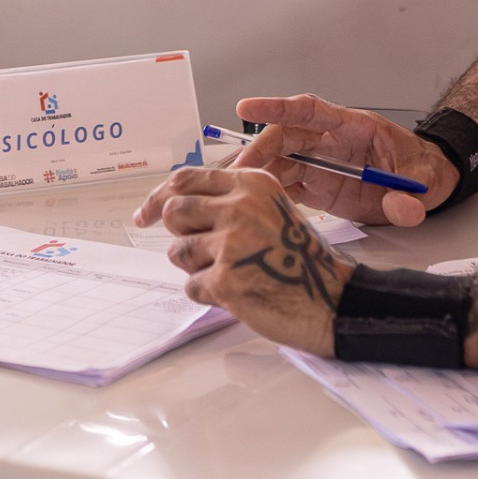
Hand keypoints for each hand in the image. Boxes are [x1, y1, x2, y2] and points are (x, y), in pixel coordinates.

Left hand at [133, 167, 353, 355]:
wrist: (332, 299)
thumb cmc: (300, 259)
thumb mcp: (270, 210)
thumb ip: (229, 202)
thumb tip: (174, 208)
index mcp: (251, 183)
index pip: (186, 179)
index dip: (158, 198)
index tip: (144, 215)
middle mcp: (240, 205)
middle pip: (174, 211)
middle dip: (180, 234)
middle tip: (198, 252)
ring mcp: (232, 242)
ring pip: (178, 251)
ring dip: (195, 267)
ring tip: (228, 273)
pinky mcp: (227, 279)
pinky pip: (191, 285)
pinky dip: (207, 293)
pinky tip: (236, 293)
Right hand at [230, 94, 455, 225]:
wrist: (427, 184)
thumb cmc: (424, 168)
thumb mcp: (425, 180)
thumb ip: (410, 195)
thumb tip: (402, 208)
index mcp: (353, 127)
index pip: (310, 110)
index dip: (277, 107)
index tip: (246, 107)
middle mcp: (331, 142)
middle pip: (285, 138)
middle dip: (259, 151)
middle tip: (238, 172)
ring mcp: (323, 165)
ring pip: (280, 163)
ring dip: (258, 174)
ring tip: (235, 190)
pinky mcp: (320, 187)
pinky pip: (287, 186)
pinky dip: (269, 193)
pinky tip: (254, 202)